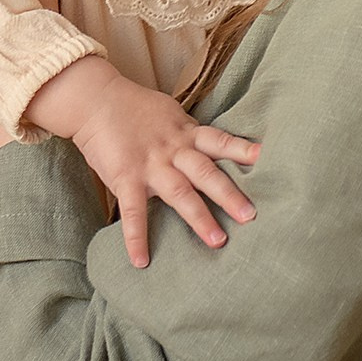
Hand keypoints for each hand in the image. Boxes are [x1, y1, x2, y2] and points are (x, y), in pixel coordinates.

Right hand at [30, 58, 259, 267]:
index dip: (242, 150)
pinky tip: (141, 260)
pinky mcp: (125, 177)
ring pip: (180, 193)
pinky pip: (133, 211)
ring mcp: (150, 164)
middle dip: (229, 194)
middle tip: (251, 216)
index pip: (219, 141)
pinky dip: (136, 237)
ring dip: (199, 218)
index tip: (267, 158)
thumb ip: (190, 133)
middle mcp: (173, 150)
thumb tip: (214, 146)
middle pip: (206, 172)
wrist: (94, 99)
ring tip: (217, 241)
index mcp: (185, 133)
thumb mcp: (169, 114)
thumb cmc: (133, 107)